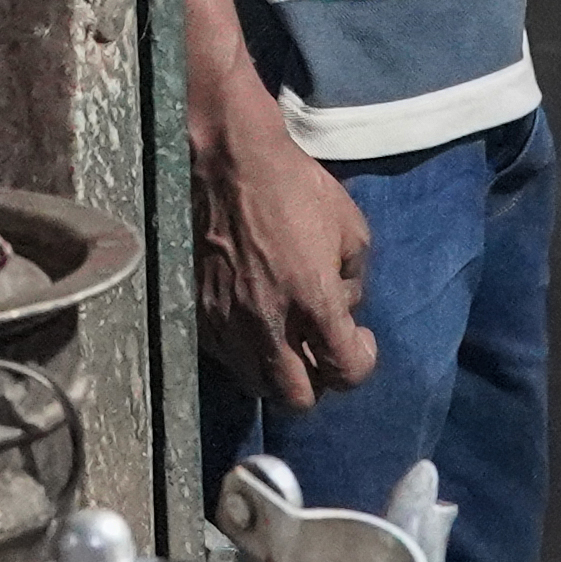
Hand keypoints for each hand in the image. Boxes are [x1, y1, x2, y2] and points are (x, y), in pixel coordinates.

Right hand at [196, 113, 380, 408]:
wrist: (228, 163)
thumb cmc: (294, 187)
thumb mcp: (350, 226)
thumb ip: (355, 278)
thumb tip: (345, 305)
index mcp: (313, 302)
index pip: (346, 372)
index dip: (361, 361)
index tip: (360, 337)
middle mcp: (268, 324)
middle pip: (297, 399)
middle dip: (319, 380)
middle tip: (323, 347)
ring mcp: (228, 324)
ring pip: (257, 384)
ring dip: (280, 370)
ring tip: (289, 339)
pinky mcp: (199, 315)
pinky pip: (227, 357)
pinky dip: (247, 351)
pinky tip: (255, 321)